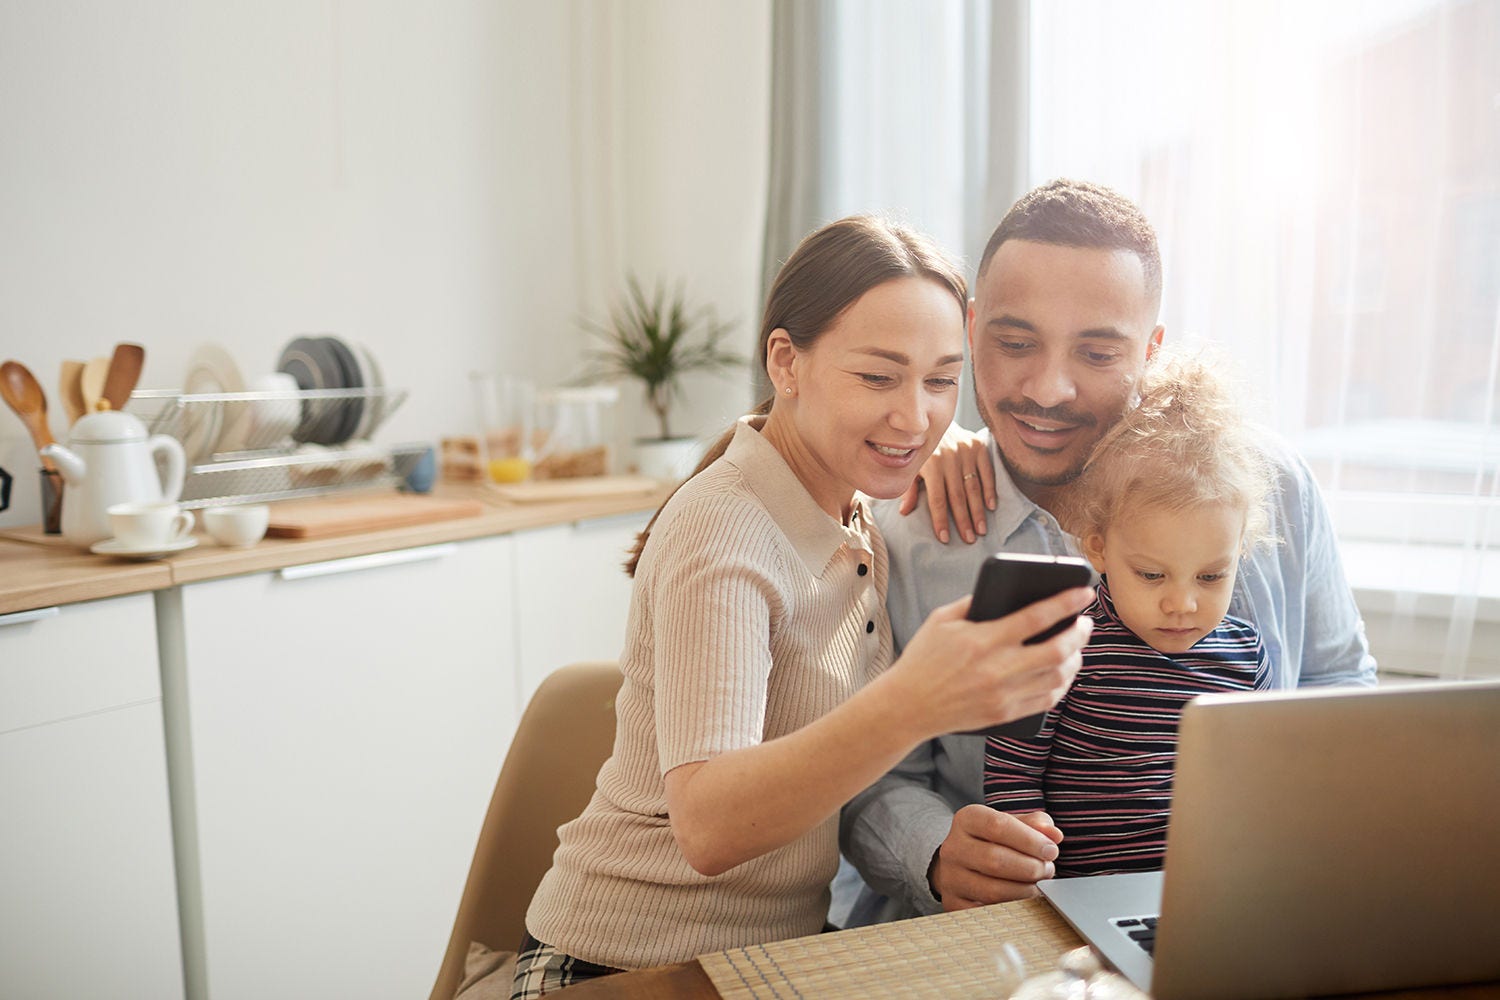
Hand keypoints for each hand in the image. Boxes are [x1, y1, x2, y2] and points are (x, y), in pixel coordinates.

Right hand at [890, 588, 1091, 737]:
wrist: (908, 706)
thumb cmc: (923, 657)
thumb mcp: (942, 620)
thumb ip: (974, 602)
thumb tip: (1009, 590)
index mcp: (982, 639)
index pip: (1036, 617)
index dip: (1066, 603)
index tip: (1085, 592)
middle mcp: (997, 669)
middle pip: (1057, 651)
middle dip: (1079, 634)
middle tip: (1086, 622)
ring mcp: (1003, 695)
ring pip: (1058, 677)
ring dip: (1075, 659)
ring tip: (1076, 646)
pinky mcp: (1005, 714)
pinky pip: (1046, 699)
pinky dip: (1061, 684)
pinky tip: (1063, 671)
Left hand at [898, 424, 995, 543]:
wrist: (936, 419)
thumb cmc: (921, 448)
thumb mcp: (912, 466)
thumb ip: (909, 488)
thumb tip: (904, 512)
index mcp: (931, 464)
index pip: (937, 499)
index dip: (940, 520)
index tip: (944, 538)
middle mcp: (949, 457)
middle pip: (958, 496)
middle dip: (963, 520)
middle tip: (969, 539)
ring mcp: (966, 451)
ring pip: (973, 487)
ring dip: (978, 510)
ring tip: (981, 530)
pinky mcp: (979, 446)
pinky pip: (987, 471)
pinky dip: (990, 489)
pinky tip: (991, 506)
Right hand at [929, 806, 1063, 910]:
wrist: (962, 863)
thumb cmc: (993, 841)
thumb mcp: (1011, 824)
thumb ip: (1035, 824)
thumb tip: (1054, 835)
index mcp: (966, 820)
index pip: (998, 826)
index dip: (1030, 840)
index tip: (1051, 850)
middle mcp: (953, 848)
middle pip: (995, 860)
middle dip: (1030, 868)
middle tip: (1047, 870)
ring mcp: (951, 878)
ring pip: (992, 890)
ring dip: (1025, 891)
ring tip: (1039, 886)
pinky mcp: (954, 903)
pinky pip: (988, 912)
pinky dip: (1012, 908)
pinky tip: (1024, 900)